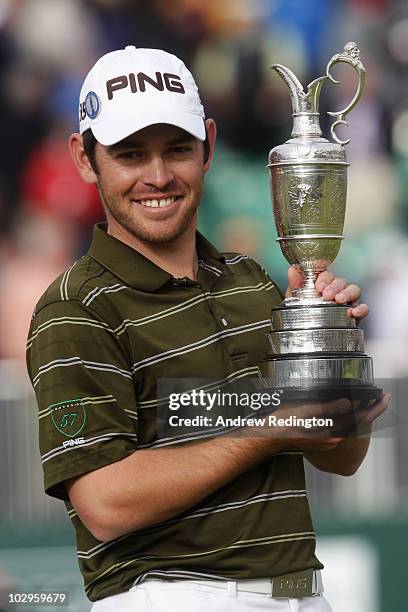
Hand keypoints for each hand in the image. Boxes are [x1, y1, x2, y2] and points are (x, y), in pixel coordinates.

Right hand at [240, 392, 389, 453]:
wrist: (266, 437)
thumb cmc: (282, 424)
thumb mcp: (304, 410)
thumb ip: (327, 408)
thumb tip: (348, 403)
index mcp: (330, 434)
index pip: (359, 420)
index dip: (375, 409)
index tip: (385, 398)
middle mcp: (330, 440)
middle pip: (357, 424)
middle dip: (370, 410)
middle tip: (381, 397)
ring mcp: (325, 441)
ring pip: (348, 426)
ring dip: (359, 413)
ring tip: (368, 401)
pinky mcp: (319, 439)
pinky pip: (338, 427)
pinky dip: (347, 418)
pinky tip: (346, 410)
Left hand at [285, 266, 368, 320]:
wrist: (311, 334)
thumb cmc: (304, 312)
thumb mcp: (296, 299)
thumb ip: (295, 285)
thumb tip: (292, 270)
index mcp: (323, 283)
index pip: (327, 273)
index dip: (324, 277)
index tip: (318, 286)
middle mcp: (337, 289)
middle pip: (341, 281)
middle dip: (334, 286)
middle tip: (326, 295)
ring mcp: (348, 300)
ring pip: (354, 290)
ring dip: (347, 293)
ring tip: (339, 300)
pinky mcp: (356, 313)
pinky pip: (364, 307)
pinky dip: (361, 309)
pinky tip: (353, 312)